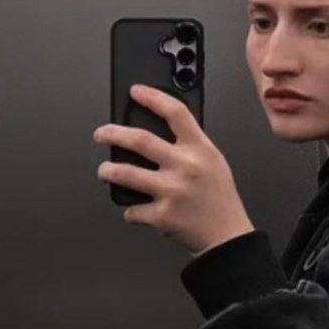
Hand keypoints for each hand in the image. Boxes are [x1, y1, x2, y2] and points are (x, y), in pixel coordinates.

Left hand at [93, 84, 254, 257]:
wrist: (227, 236)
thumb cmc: (219, 199)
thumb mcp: (214, 162)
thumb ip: (190, 146)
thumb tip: (156, 131)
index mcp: (200, 149)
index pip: (175, 113)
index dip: (153, 97)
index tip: (135, 92)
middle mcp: (185, 166)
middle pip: (140, 139)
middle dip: (112, 133)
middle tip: (101, 134)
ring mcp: (172, 191)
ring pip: (125, 173)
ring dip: (108, 171)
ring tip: (105, 171)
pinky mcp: (162, 215)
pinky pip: (132, 210)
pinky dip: (130, 210)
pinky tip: (135, 210)